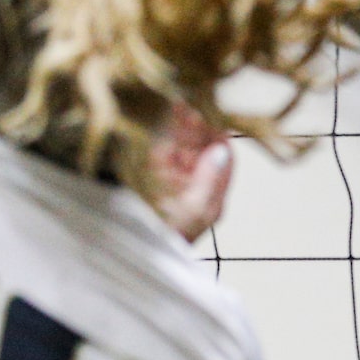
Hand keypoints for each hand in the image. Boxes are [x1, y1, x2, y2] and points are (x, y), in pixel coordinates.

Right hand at [149, 103, 234, 242]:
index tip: (209, 113)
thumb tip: (221, 150)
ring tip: (174, 106)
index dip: (217, 134)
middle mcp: (194, 187)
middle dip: (195, 128)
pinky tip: (158, 123)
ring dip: (177, 129)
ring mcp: (171, 185)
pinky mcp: (150, 182)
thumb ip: (208, 178)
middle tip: (185, 104)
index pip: (222, 157)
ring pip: (179, 150)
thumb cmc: (169, 236)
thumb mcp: (193, 209)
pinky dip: (160, 139)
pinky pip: (159, 156)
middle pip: (200, 151)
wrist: (136, 255)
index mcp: (212, 196)